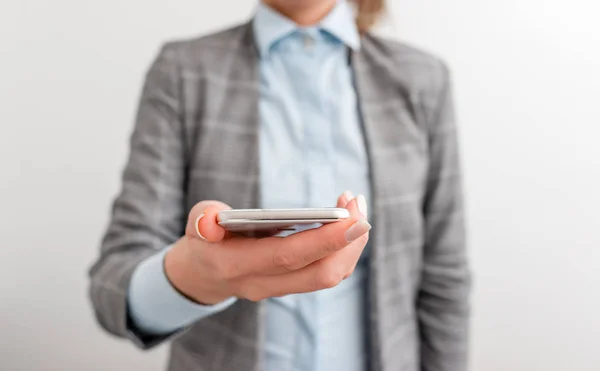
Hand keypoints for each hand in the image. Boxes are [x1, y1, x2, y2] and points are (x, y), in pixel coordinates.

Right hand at [164, 192, 370, 304]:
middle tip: (358, 203)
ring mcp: (278, 289)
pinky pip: (325, 273)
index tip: (351, 215)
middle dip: (348, 241)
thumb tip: (210, 222)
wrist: (200, 276)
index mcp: (236, 265)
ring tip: (355, 205)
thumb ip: (201, 220)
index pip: (289, 257)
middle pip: (319, 274)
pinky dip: (342, 249)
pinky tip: (345, 221)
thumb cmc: (202, 242)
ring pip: (328, 277)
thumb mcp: (195, 224)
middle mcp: (262, 284)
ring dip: (350, 244)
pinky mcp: (290, 285)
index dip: (324, 239)